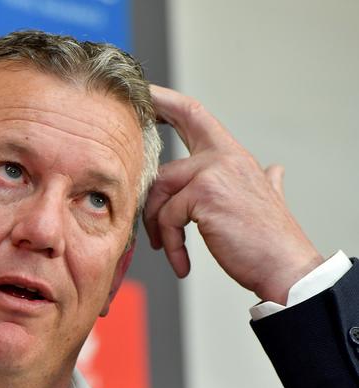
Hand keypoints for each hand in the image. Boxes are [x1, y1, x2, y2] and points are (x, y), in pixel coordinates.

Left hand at [144, 85, 322, 303]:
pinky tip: (180, 263)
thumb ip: (268, 180)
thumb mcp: (268, 199)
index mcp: (232, 155)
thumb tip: (276, 170)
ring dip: (157, 224)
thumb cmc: (268, 239)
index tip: (145, 94)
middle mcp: (223, 156)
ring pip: (160, 190)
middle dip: (148, 143)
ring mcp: (213, 173)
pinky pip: (168, 216)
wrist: (285, 268)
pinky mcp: (204, 195)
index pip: (195, 114)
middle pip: (170, 147)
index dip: (166, 101)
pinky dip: (170, 243)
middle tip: (128, 165)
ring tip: (165, 247)